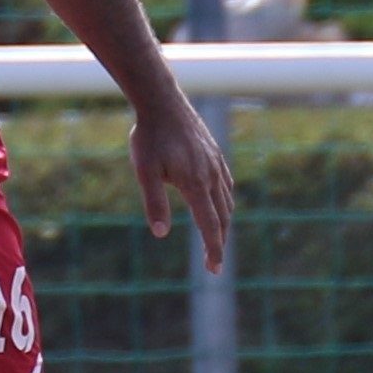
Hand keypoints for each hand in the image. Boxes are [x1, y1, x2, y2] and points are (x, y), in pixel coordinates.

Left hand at [131, 90, 236, 272]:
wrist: (162, 102)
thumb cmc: (149, 137)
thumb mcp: (145, 171)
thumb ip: (154, 202)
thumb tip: (161, 233)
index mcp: (195, 183)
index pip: (210, 225)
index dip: (214, 250)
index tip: (215, 270)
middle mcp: (211, 175)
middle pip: (222, 217)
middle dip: (219, 242)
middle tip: (214, 263)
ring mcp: (215, 163)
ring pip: (227, 201)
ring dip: (223, 223)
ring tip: (216, 239)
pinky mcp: (214, 154)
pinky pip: (226, 184)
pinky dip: (225, 201)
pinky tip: (219, 204)